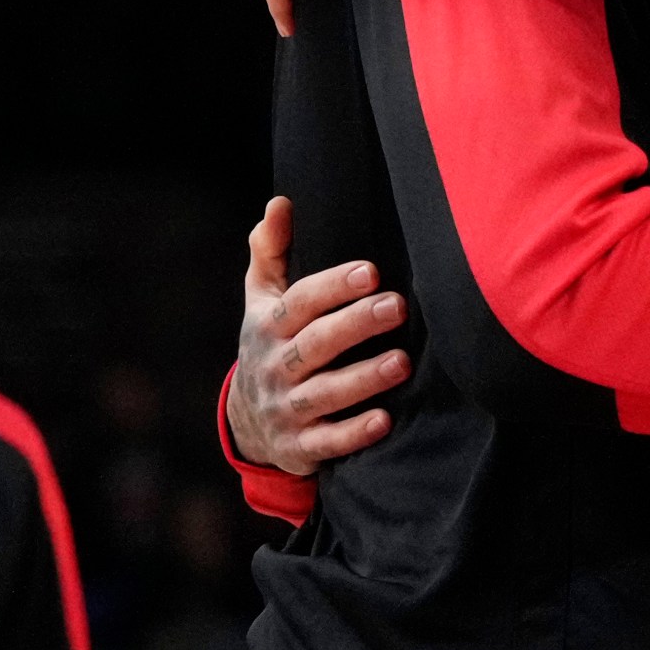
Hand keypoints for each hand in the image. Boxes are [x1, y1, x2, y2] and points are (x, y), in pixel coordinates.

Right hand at [226, 197, 409, 473]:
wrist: (248, 420)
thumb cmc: (271, 342)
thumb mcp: (261, 297)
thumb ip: (270, 250)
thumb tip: (281, 203)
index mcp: (268, 325)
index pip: (300, 302)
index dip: (333, 286)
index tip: (371, 271)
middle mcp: (275, 366)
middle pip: (315, 344)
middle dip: (356, 325)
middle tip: (398, 307)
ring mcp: (286, 408)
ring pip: (324, 394)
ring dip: (363, 379)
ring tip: (402, 362)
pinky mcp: (299, 447)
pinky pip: (327, 443)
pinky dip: (353, 434)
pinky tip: (385, 421)